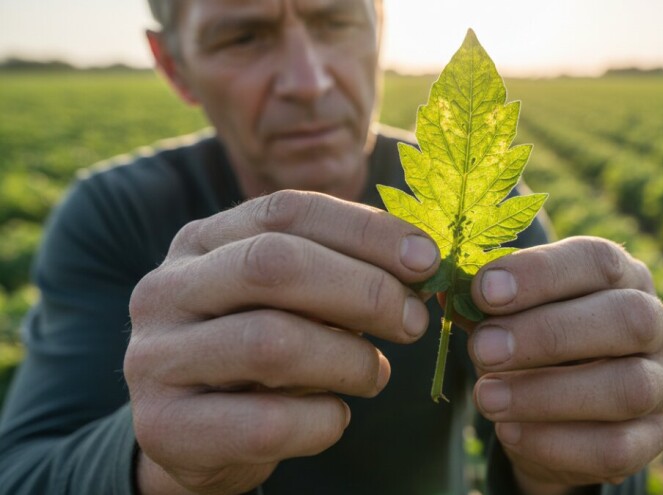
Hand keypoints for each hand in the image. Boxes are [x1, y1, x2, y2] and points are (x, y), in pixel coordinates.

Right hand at [124, 190, 438, 493]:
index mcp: (202, 241)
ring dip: (349, 360)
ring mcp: (155, 358)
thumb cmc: (256, 354)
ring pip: (272, 343)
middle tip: (414, 321)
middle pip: (274, 265)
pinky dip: (323, 421)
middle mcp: (166, 289)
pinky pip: (266, 423)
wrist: (189, 438)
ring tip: (375, 374)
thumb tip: (419, 263)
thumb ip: (338, 272)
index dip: (366, 230)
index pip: (287, 210)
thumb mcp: (289, 301)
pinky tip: (334, 417)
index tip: (426, 259)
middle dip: (365, 290)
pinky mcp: (164, 428)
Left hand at [466, 237, 662, 493]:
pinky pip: (617, 448)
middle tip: (483, 348)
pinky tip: (509, 432)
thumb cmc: (531, 345)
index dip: (541, 272)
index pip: (598, 259)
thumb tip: (448, 291)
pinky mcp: (652, 439)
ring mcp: (662, 384)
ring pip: (627, 387)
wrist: (553, 416)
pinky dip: (556, 442)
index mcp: (622, 276)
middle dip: (548, 333)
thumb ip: (485, 303)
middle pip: (626, 319)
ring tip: (486, 397)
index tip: (484, 290)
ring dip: (548, 393)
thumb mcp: (508, 315)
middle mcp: (656, 324)